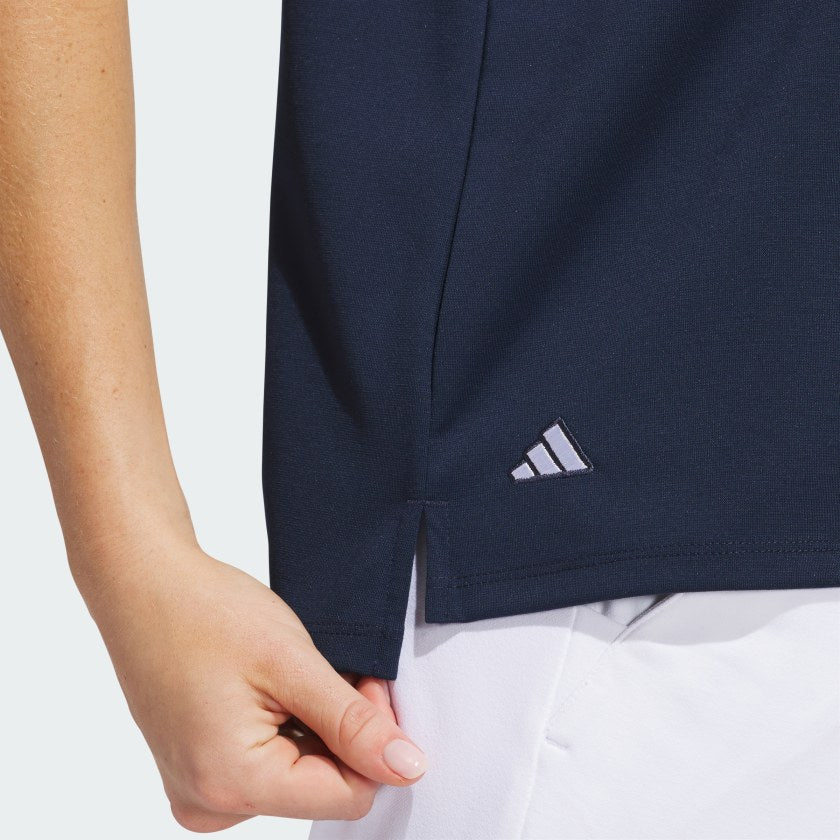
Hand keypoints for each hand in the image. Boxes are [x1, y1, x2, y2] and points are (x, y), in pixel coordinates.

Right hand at [78, 541, 426, 831]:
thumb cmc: (206, 614)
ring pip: (298, 779)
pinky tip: (271, 690)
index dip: (371, 740)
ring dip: (314, 729)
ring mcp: (199, 791)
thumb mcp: (293, 664)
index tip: (364, 684)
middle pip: (322, 790)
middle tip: (330, 672)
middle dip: (342, 732)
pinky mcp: (197, 773)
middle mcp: (209, 804)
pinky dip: (285, 731)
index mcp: (231, 785)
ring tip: (293, 676)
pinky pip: (266, 769)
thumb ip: (352, 723)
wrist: (143, 586)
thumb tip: (408, 768)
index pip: (348, 797)